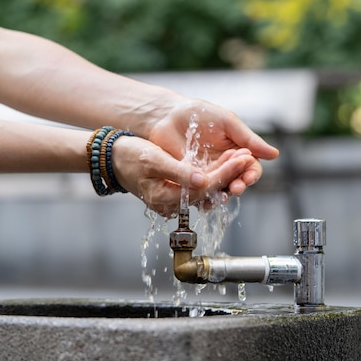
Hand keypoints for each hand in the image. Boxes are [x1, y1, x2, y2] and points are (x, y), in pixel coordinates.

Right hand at [111, 136, 257, 216]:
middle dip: (230, 174)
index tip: (241, 158)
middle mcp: (170, 205)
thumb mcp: (153, 159)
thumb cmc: (129, 156)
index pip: (204, 188)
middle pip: (209, 191)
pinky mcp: (175, 193)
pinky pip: (199, 188)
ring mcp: (173, 201)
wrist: (112, 159)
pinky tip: (226, 163)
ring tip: (242, 158)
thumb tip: (204, 181)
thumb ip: (179, 172)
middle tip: (248, 157)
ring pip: (206, 190)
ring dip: (225, 175)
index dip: (224, 173)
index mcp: (164, 198)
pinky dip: (213, 175)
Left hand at [147, 98, 278, 195]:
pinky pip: (200, 192)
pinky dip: (204, 198)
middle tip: (236, 188)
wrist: (168, 116)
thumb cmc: (199, 114)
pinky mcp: (191, 179)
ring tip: (221, 197)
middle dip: (238, 186)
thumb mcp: (228, 122)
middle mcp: (224, 164)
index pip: (250, 167)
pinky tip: (205, 202)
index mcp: (237, 151)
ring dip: (223, 195)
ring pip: (220, 189)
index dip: (252, 174)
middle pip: (237, 181)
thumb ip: (249, 139)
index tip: (249, 177)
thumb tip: (275, 154)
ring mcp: (207, 173)